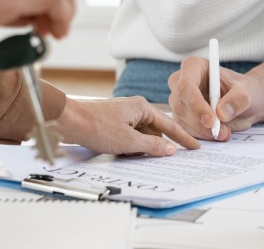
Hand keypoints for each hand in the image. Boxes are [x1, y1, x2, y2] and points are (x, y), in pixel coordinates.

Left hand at [54, 96, 199, 154]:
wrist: (68, 122)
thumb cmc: (95, 126)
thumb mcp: (128, 140)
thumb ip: (152, 145)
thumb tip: (170, 150)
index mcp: (142, 107)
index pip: (169, 125)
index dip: (183, 137)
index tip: (195, 146)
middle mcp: (135, 109)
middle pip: (157, 130)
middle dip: (162, 144)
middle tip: (177, 155)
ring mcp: (125, 116)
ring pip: (143, 135)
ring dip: (145, 147)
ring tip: (148, 156)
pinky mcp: (115, 124)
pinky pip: (132, 137)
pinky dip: (134, 146)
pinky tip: (130, 154)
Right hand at [168, 56, 263, 140]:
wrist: (245, 103)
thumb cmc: (244, 91)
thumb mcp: (247, 92)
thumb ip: (238, 99)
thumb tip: (222, 113)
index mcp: (193, 67)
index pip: (186, 86)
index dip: (196, 105)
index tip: (211, 121)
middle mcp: (181, 83)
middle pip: (181, 106)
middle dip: (200, 123)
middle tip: (222, 132)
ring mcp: (179, 101)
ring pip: (182, 121)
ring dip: (203, 132)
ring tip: (225, 132)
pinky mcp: (181, 117)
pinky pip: (185, 132)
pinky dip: (201, 137)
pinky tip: (217, 135)